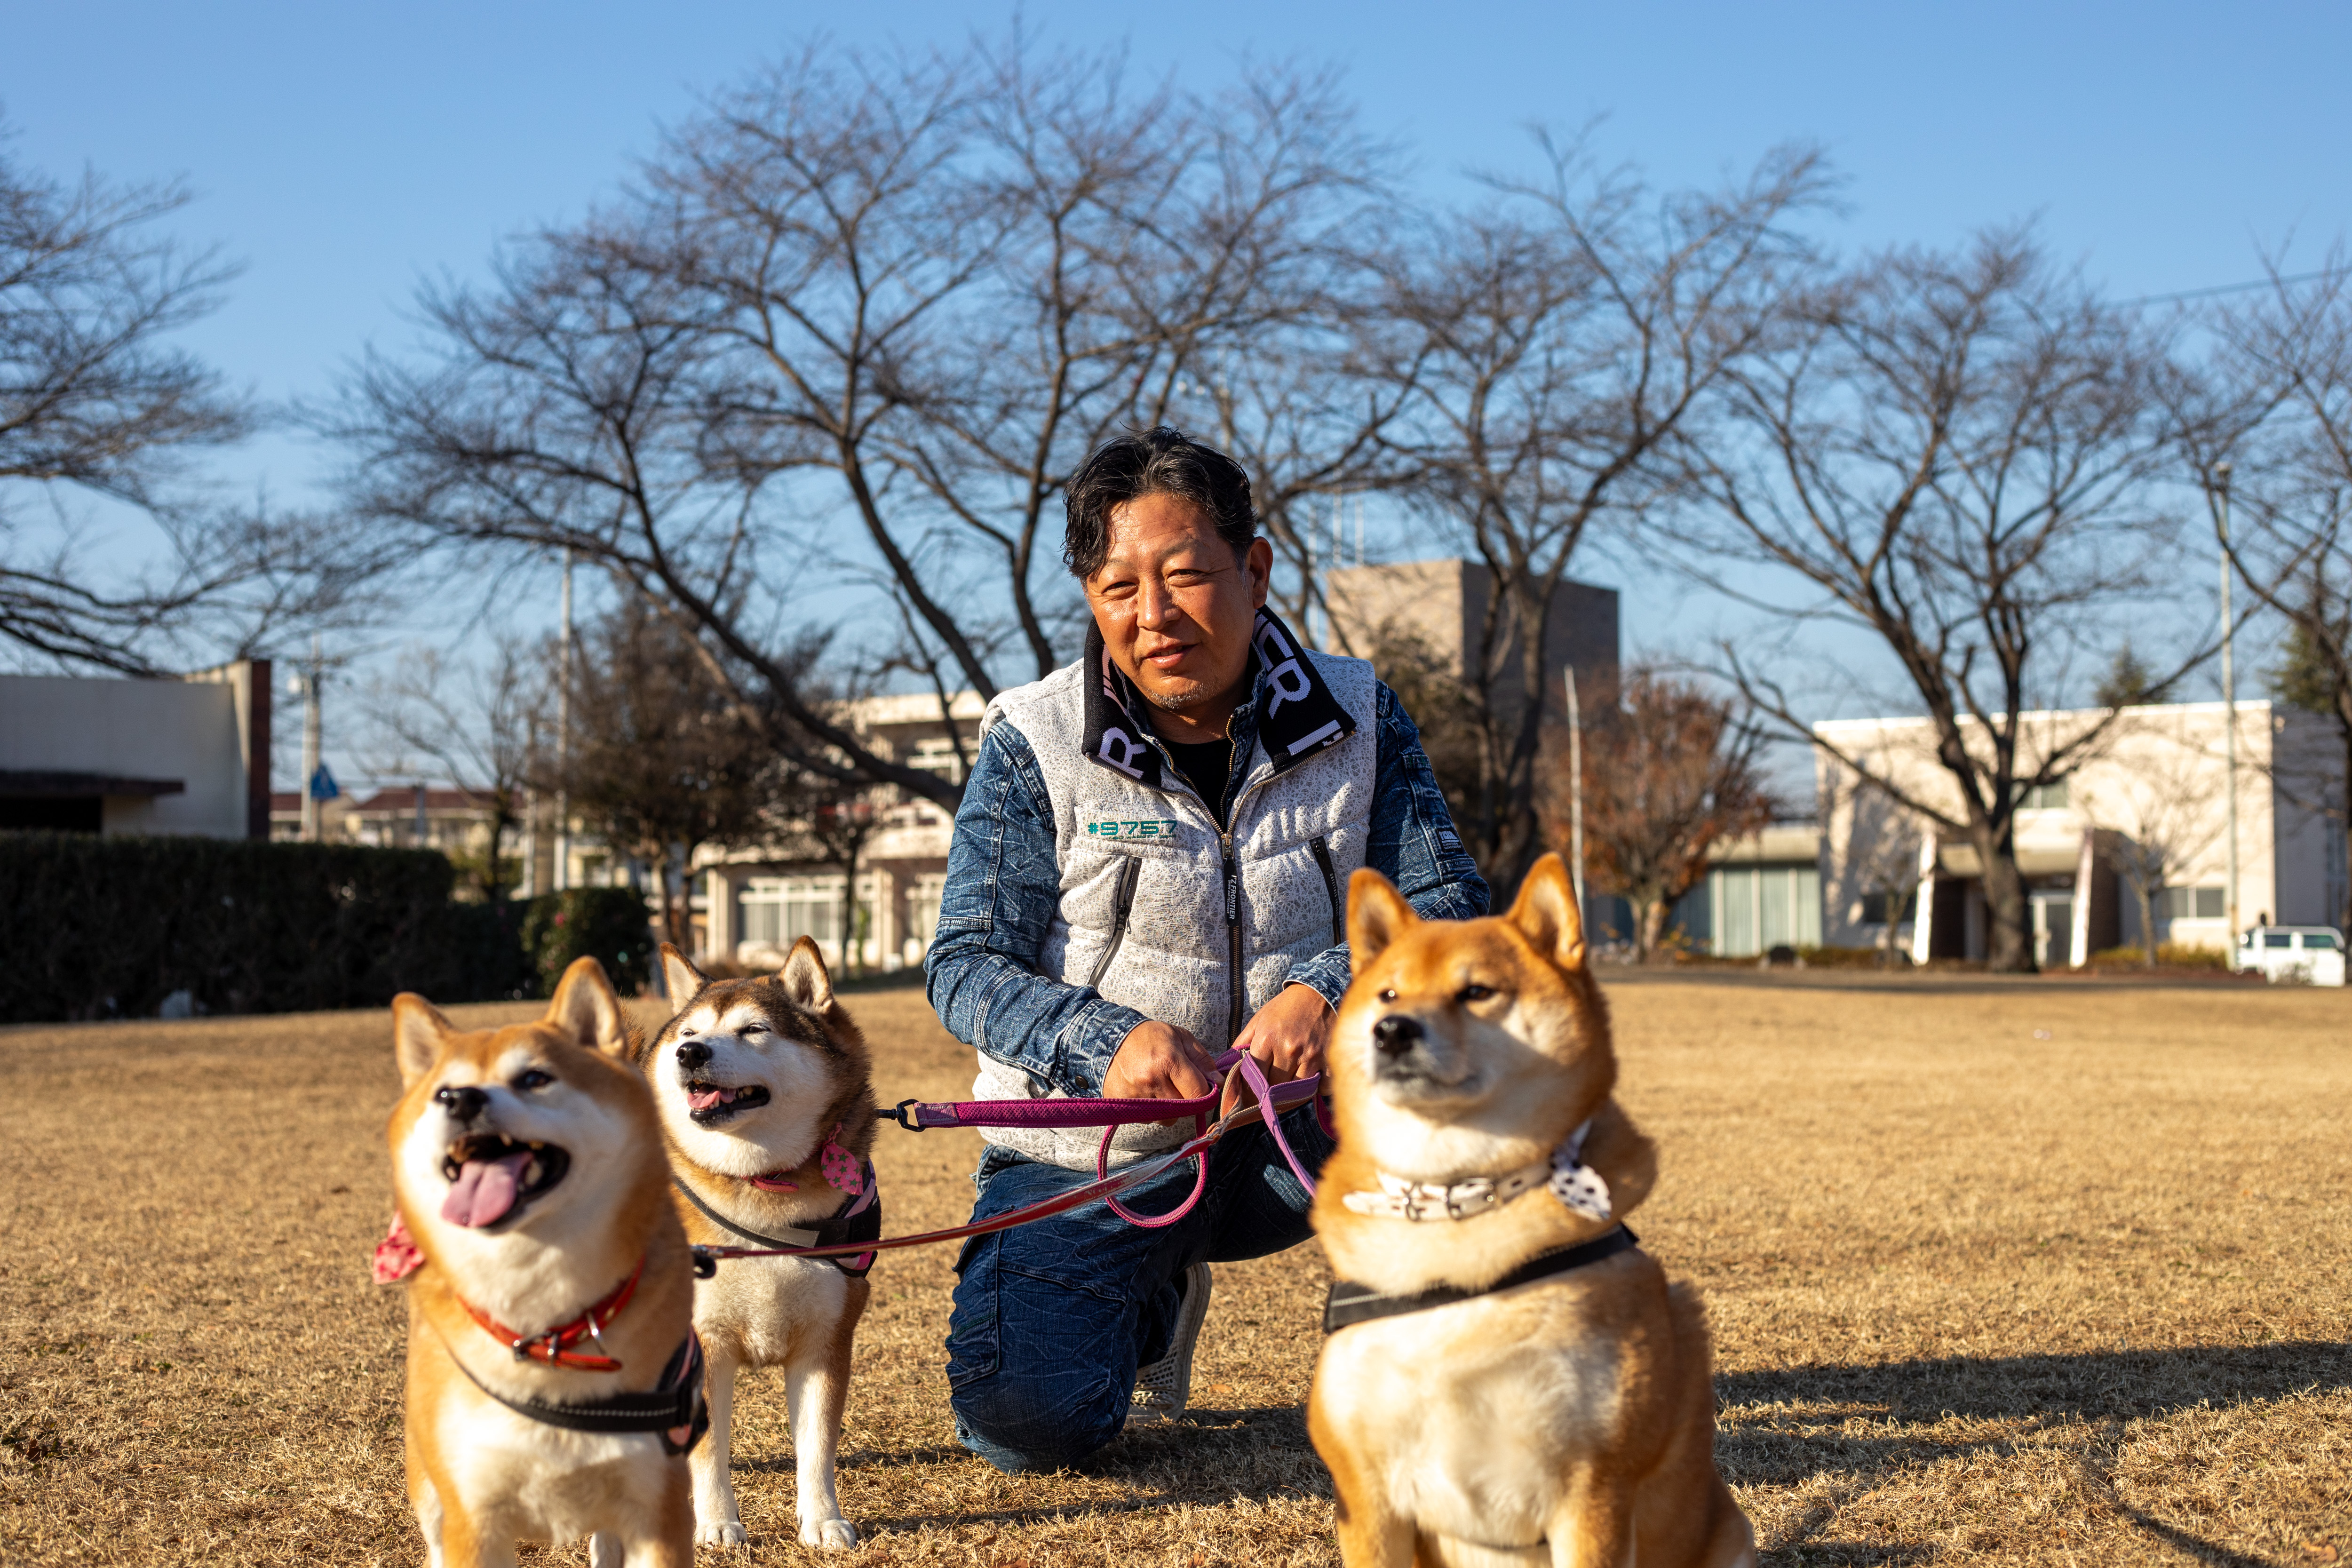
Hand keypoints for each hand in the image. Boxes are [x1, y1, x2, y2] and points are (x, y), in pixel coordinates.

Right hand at [1102, 1020, 1220, 1119]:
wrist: (1110, 1039)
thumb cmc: (1150, 1037)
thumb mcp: (1181, 1038)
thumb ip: (1203, 1061)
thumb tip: (1218, 1083)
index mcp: (1168, 1060)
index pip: (1199, 1093)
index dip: (1205, 1092)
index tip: (1202, 1086)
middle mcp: (1151, 1080)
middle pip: (1184, 1108)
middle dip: (1187, 1099)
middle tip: (1178, 1083)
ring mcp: (1135, 1095)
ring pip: (1168, 1118)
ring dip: (1170, 1108)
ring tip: (1160, 1086)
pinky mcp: (1123, 1105)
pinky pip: (1149, 1119)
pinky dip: (1153, 1110)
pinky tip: (1146, 1091)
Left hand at [1230, 983, 1333, 1084]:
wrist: (1319, 991)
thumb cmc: (1286, 1007)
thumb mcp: (1260, 1019)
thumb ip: (1242, 1042)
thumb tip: (1228, 1064)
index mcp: (1268, 1039)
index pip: (1253, 1076)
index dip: (1249, 1088)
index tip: (1248, 1095)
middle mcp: (1289, 1049)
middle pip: (1275, 1087)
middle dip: (1270, 1092)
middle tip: (1268, 1094)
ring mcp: (1311, 1056)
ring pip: (1297, 1090)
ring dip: (1292, 1093)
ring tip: (1288, 1089)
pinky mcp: (1329, 1059)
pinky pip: (1321, 1087)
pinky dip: (1316, 1088)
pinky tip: (1311, 1081)